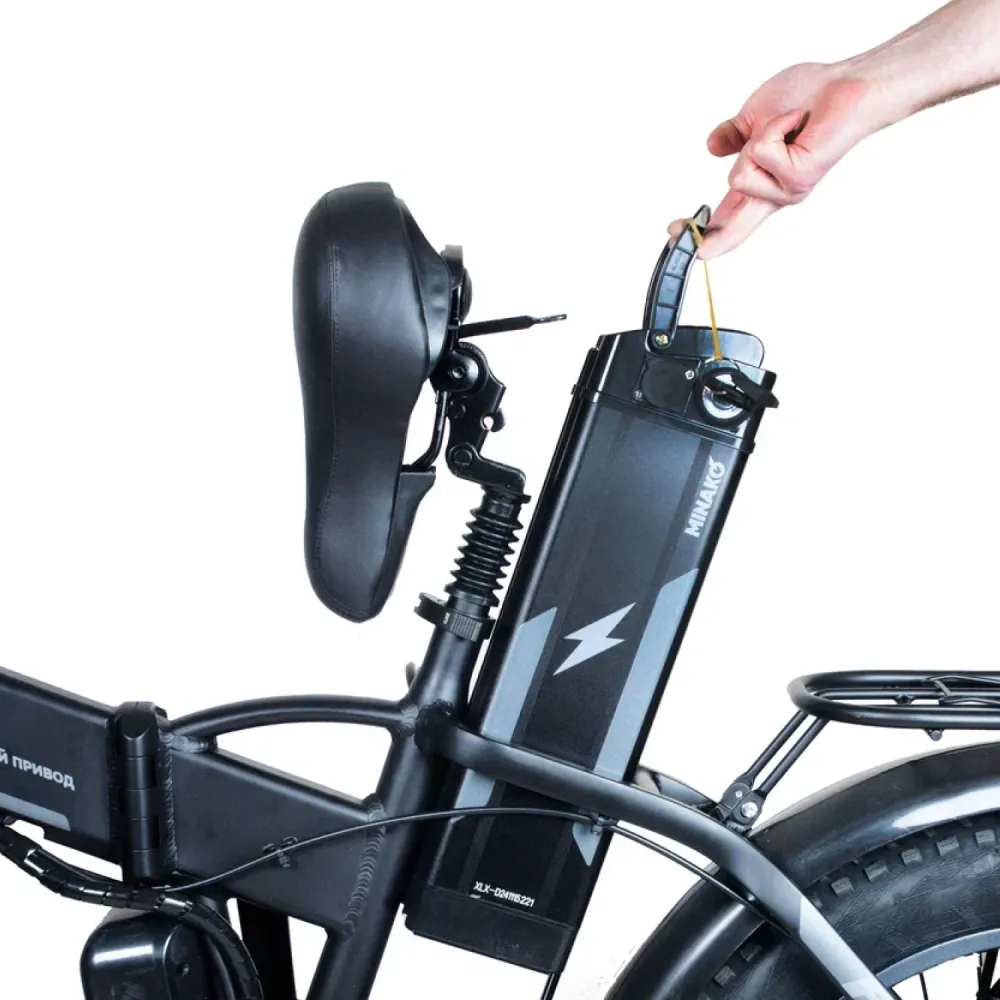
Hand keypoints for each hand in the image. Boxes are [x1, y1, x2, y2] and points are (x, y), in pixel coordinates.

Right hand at [670, 62, 882, 257]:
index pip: (723, 219)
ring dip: (755, 140)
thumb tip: (712, 146)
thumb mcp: (753, 118)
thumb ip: (732, 138)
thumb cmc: (807, 97)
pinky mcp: (797, 179)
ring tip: (783, 127)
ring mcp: (785, 191)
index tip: (674, 236)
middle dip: (700, 235)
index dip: (696, 232)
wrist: (843, 86)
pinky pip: (761, 153)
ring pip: (739, 176)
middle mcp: (771, 195)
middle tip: (675, 233)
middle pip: (729, 232)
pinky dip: (773, 127)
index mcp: (758, 186)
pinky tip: (795, 123)